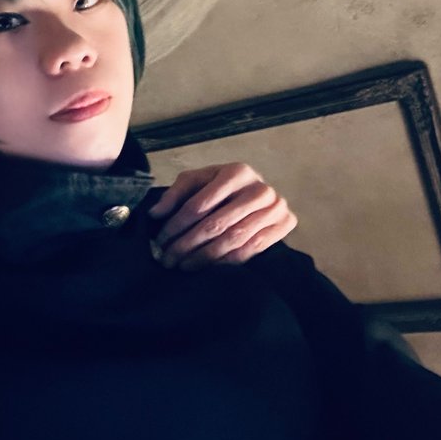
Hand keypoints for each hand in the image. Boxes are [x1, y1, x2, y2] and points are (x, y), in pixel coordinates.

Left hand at [148, 163, 296, 269]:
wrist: (257, 192)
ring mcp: (276, 207)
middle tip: (168, 258)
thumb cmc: (222, 187)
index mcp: (236, 172)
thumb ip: (175, 194)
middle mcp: (259, 189)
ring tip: (183, 265)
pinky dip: (227, 261)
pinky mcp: (285, 224)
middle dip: (187, 244)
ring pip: (233, 240)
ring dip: (204, 257)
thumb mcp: (198, 181)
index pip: (200, 204)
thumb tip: (155, 213)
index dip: (177, 224)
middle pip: (216, 224)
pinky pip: (252, 249)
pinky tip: (207, 267)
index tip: (160, 239)